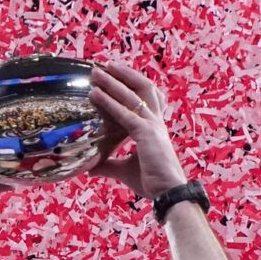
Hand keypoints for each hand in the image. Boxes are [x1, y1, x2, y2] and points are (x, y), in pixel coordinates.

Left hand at [87, 62, 189, 200]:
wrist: (169, 193)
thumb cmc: (153, 183)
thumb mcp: (125, 171)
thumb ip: (109, 165)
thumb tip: (91, 167)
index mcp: (154, 128)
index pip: (146, 98)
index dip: (132, 84)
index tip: (115, 75)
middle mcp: (155, 122)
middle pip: (143, 87)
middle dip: (124, 74)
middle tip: (104, 66)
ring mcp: (152, 125)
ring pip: (132, 95)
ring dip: (113, 81)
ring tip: (96, 72)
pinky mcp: (146, 133)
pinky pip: (124, 113)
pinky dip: (108, 102)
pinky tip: (94, 93)